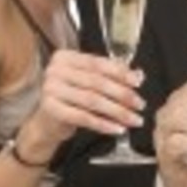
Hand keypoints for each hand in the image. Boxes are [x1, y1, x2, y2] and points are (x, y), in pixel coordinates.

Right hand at [18, 49, 144, 158]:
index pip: (98, 63)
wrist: (47, 122)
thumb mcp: (89, 82)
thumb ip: (111, 75)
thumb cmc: (70, 98)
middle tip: (140, 104)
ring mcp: (51, 89)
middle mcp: (55, 70)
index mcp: (65, 57)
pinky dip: (103, 124)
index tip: (138, 83)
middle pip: (97, 82)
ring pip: (92, 101)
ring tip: (134, 120)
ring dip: (117, 111)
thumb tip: (139, 75)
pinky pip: (83, 117)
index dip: (120, 73)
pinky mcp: (51, 109)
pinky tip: (118, 129)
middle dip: (122, 94)